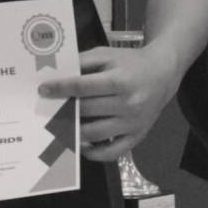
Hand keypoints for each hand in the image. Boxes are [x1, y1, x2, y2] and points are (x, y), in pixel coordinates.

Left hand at [40, 43, 182, 161]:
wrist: (163, 74)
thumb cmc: (131, 63)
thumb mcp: (107, 55)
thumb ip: (83, 61)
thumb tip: (57, 74)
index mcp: (120, 80)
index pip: (83, 87)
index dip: (61, 88)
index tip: (44, 90)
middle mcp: (128, 104)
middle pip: (87, 111)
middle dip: (64, 110)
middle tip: (47, 109)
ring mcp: (133, 123)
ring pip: (95, 134)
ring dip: (73, 132)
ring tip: (59, 126)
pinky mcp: (137, 137)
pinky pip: (111, 152)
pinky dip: (93, 153)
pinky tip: (80, 143)